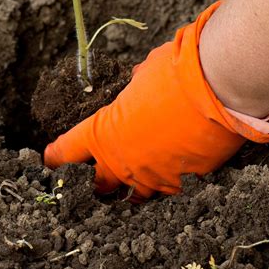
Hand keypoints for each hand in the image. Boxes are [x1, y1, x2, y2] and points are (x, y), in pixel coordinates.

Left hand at [44, 3, 268, 201]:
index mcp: (106, 132)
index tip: (50, 159)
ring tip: (136, 188)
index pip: (71, 147)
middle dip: (101, 182)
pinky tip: (175, 176)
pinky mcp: (186, 184)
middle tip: (101, 179)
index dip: (58, 154)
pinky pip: (171, 190)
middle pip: (102, 184)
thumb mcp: (146, 72)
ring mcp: (156, 178)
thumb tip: (139, 82)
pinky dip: (170, 184)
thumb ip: (136, 86)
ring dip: (135, 189)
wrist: (218, 89)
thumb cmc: (176, 73)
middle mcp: (126, 162)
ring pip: (138, 196)